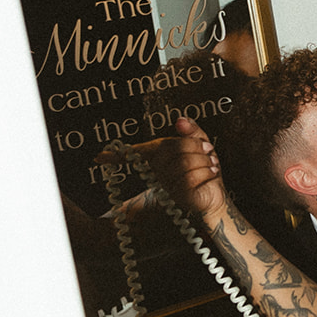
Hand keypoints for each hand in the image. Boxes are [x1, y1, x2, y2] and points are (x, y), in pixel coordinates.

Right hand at [101, 116, 226, 224]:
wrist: (216, 195)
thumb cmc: (205, 170)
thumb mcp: (201, 145)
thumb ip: (191, 131)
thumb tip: (179, 120)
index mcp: (160, 157)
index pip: (136, 154)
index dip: (117, 156)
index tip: (99, 158)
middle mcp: (159, 172)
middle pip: (172, 149)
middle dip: (195, 146)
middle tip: (209, 149)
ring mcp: (167, 185)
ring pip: (183, 163)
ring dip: (204, 161)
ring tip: (211, 165)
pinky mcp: (179, 196)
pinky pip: (190, 178)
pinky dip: (207, 172)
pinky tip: (211, 175)